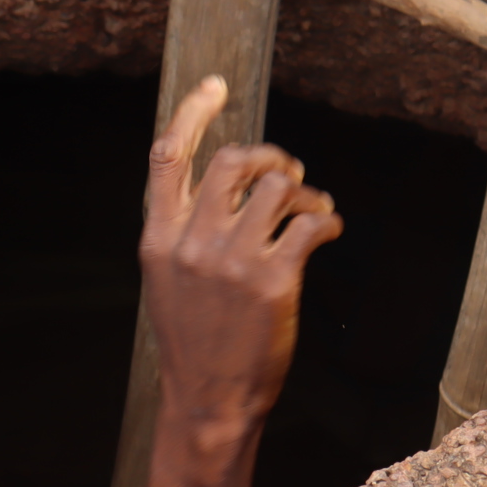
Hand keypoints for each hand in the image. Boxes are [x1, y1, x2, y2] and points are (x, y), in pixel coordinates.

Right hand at [137, 77, 341, 486]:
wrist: (209, 401)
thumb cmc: (194, 342)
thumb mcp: (168, 282)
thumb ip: (185, 233)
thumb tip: (222, 187)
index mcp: (158, 239)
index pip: (168, 157)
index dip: (192, 114)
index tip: (214, 86)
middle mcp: (192, 242)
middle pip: (233, 162)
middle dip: (269, 157)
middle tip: (287, 173)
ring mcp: (231, 260)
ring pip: (276, 187)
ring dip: (303, 191)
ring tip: (313, 210)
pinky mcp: (273, 281)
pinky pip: (309, 224)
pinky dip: (326, 220)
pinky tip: (328, 231)